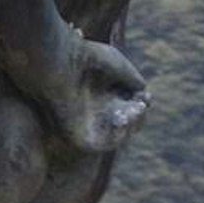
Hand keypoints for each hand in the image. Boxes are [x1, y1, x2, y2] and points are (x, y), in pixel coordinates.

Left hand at [53, 39, 148, 156]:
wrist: (58, 59)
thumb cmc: (84, 57)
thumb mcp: (118, 66)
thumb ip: (134, 81)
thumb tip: (144, 96)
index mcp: (98, 94)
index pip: (124, 109)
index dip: (140, 106)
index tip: (146, 96)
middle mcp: (89, 110)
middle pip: (123, 125)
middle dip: (138, 117)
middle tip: (140, 103)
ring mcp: (82, 123)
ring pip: (115, 137)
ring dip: (131, 126)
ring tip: (134, 109)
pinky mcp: (74, 134)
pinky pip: (101, 145)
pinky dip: (117, 135)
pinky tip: (122, 118)